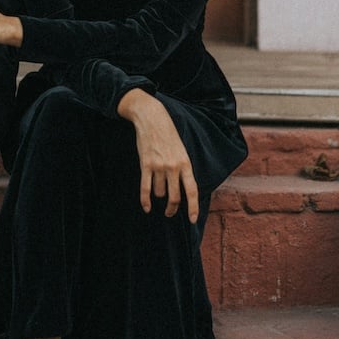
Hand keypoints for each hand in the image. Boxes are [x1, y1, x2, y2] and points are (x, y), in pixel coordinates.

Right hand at [117, 89, 198, 221]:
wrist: (152, 118)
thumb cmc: (168, 135)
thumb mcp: (181, 150)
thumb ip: (182, 169)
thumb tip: (182, 189)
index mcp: (186, 163)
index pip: (192, 190)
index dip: (193, 207)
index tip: (192, 219)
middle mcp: (173, 167)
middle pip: (175, 197)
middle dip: (172, 208)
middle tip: (170, 213)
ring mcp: (159, 166)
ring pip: (159, 192)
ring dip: (158, 195)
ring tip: (157, 188)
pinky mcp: (145, 165)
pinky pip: (145, 189)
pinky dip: (145, 201)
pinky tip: (146, 208)